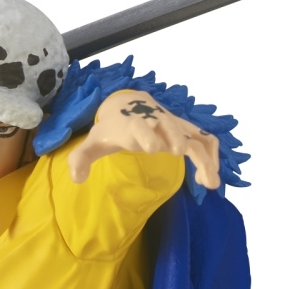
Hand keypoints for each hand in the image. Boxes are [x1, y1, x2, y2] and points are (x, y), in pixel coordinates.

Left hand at [66, 90, 220, 188]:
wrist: (130, 104)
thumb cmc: (111, 128)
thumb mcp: (93, 142)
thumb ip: (81, 158)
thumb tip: (76, 178)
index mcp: (133, 123)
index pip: (139, 125)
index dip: (146, 134)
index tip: (152, 148)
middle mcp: (157, 121)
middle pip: (171, 127)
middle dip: (177, 139)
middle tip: (183, 154)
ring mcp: (175, 126)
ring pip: (195, 136)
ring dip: (205, 157)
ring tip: (210, 184)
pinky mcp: (186, 131)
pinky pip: (206, 140)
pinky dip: (211, 157)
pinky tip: (208, 180)